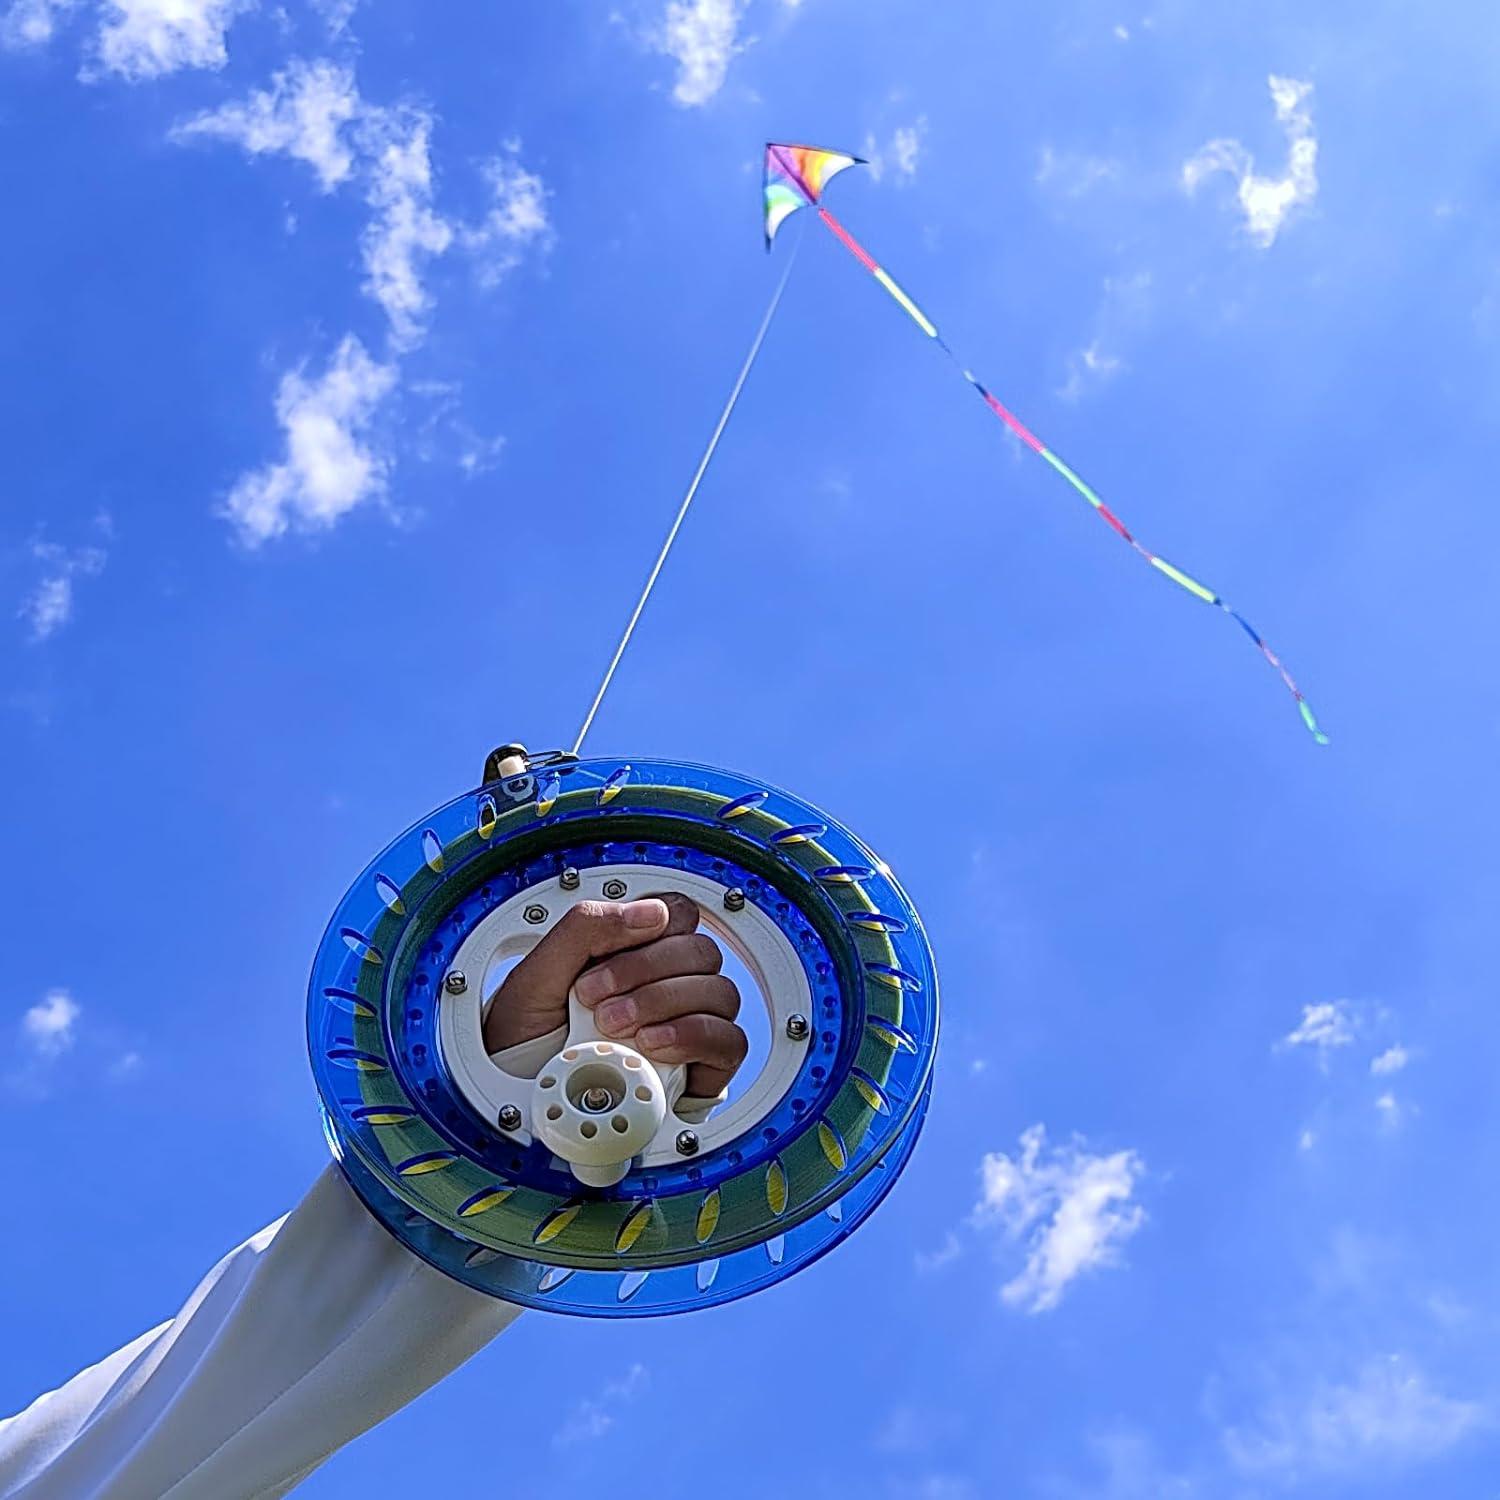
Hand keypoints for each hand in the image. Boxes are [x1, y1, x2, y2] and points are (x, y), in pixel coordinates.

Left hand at [483, 894, 747, 1099]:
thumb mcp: (541, 970)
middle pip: (701, 952)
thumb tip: (653, 913)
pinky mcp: (704, 1063)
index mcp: (638, 950)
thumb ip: (588, 926)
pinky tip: (652, 1045)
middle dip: (647, 972)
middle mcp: (671, 983)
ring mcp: (691, 1022)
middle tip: (598, 1002)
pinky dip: (692, 1035)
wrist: (524, 1096)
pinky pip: (729, 1039)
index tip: (607, 952)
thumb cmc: (531, 1036)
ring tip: (617, 1028)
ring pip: (719, 991)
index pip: (680, 915)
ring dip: (665, 1003)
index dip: (654, 926)